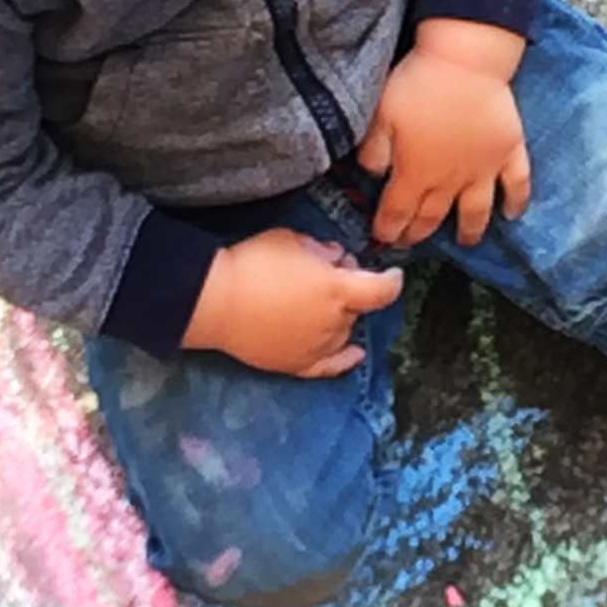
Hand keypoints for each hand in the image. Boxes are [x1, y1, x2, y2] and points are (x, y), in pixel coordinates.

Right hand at [182, 230, 402, 377]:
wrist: (214, 301)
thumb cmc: (252, 264)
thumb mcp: (290, 240)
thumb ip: (320, 250)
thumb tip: (334, 258)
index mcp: (337, 291)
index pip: (381, 290)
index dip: (391, 280)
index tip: (392, 273)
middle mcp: (333, 323)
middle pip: (356, 308)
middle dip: (350, 290)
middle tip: (326, 274)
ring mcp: (316, 348)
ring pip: (343, 332)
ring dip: (339, 316)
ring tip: (312, 300)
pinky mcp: (295, 365)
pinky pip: (329, 366)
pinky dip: (344, 359)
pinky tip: (355, 355)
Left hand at [357, 18, 532, 246]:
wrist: (464, 61)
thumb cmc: (418, 84)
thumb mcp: (380, 116)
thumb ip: (373, 151)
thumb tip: (371, 175)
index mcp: (415, 173)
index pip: (397, 212)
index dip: (388, 229)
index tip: (382, 238)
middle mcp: (450, 181)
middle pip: (433, 216)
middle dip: (418, 234)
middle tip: (410, 243)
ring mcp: (484, 170)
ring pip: (476, 212)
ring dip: (469, 231)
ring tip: (465, 243)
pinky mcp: (508, 152)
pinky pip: (517, 184)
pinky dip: (516, 203)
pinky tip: (512, 215)